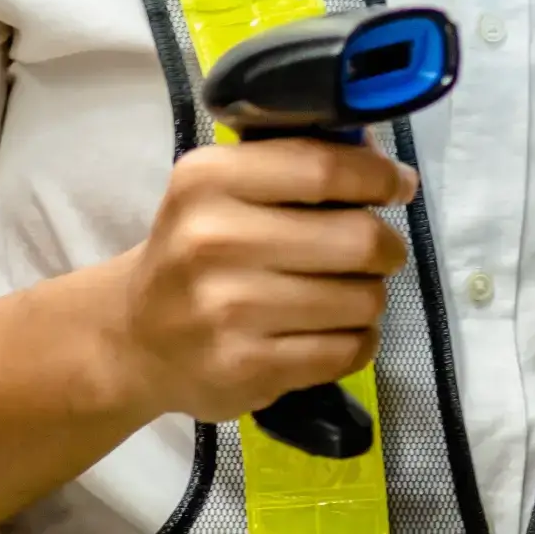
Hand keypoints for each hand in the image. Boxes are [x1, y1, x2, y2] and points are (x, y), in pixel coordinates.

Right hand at [104, 138, 414, 423]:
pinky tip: (336, 332)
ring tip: (348, 295)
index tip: (399, 187)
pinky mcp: (247, 369)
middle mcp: (212, 241)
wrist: (134, 338)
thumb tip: (385, 164)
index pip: (325, 168)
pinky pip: (346, 351)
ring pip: (361, 300)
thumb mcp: (223, 188)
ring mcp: (228, 311)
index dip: (379, 177)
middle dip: (385, 246)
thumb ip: (296, 165)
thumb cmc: (197, 250)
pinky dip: (359, 341)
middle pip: (357, 238)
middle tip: (379, 252)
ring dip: (371, 298)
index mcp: (208, 180)